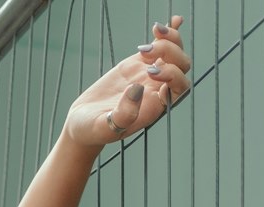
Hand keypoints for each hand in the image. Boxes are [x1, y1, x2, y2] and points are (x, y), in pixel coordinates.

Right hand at [62, 16, 190, 151]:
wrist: (82, 123)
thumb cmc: (93, 130)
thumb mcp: (104, 128)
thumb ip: (123, 115)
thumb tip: (138, 88)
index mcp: (154, 107)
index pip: (179, 87)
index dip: (173, 75)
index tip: (151, 73)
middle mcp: (156, 90)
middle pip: (181, 66)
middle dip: (170, 53)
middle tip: (145, 52)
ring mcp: (149, 75)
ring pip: (174, 54)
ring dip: (171, 39)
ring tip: (155, 30)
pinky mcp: (138, 64)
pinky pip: (160, 46)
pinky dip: (170, 33)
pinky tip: (175, 20)